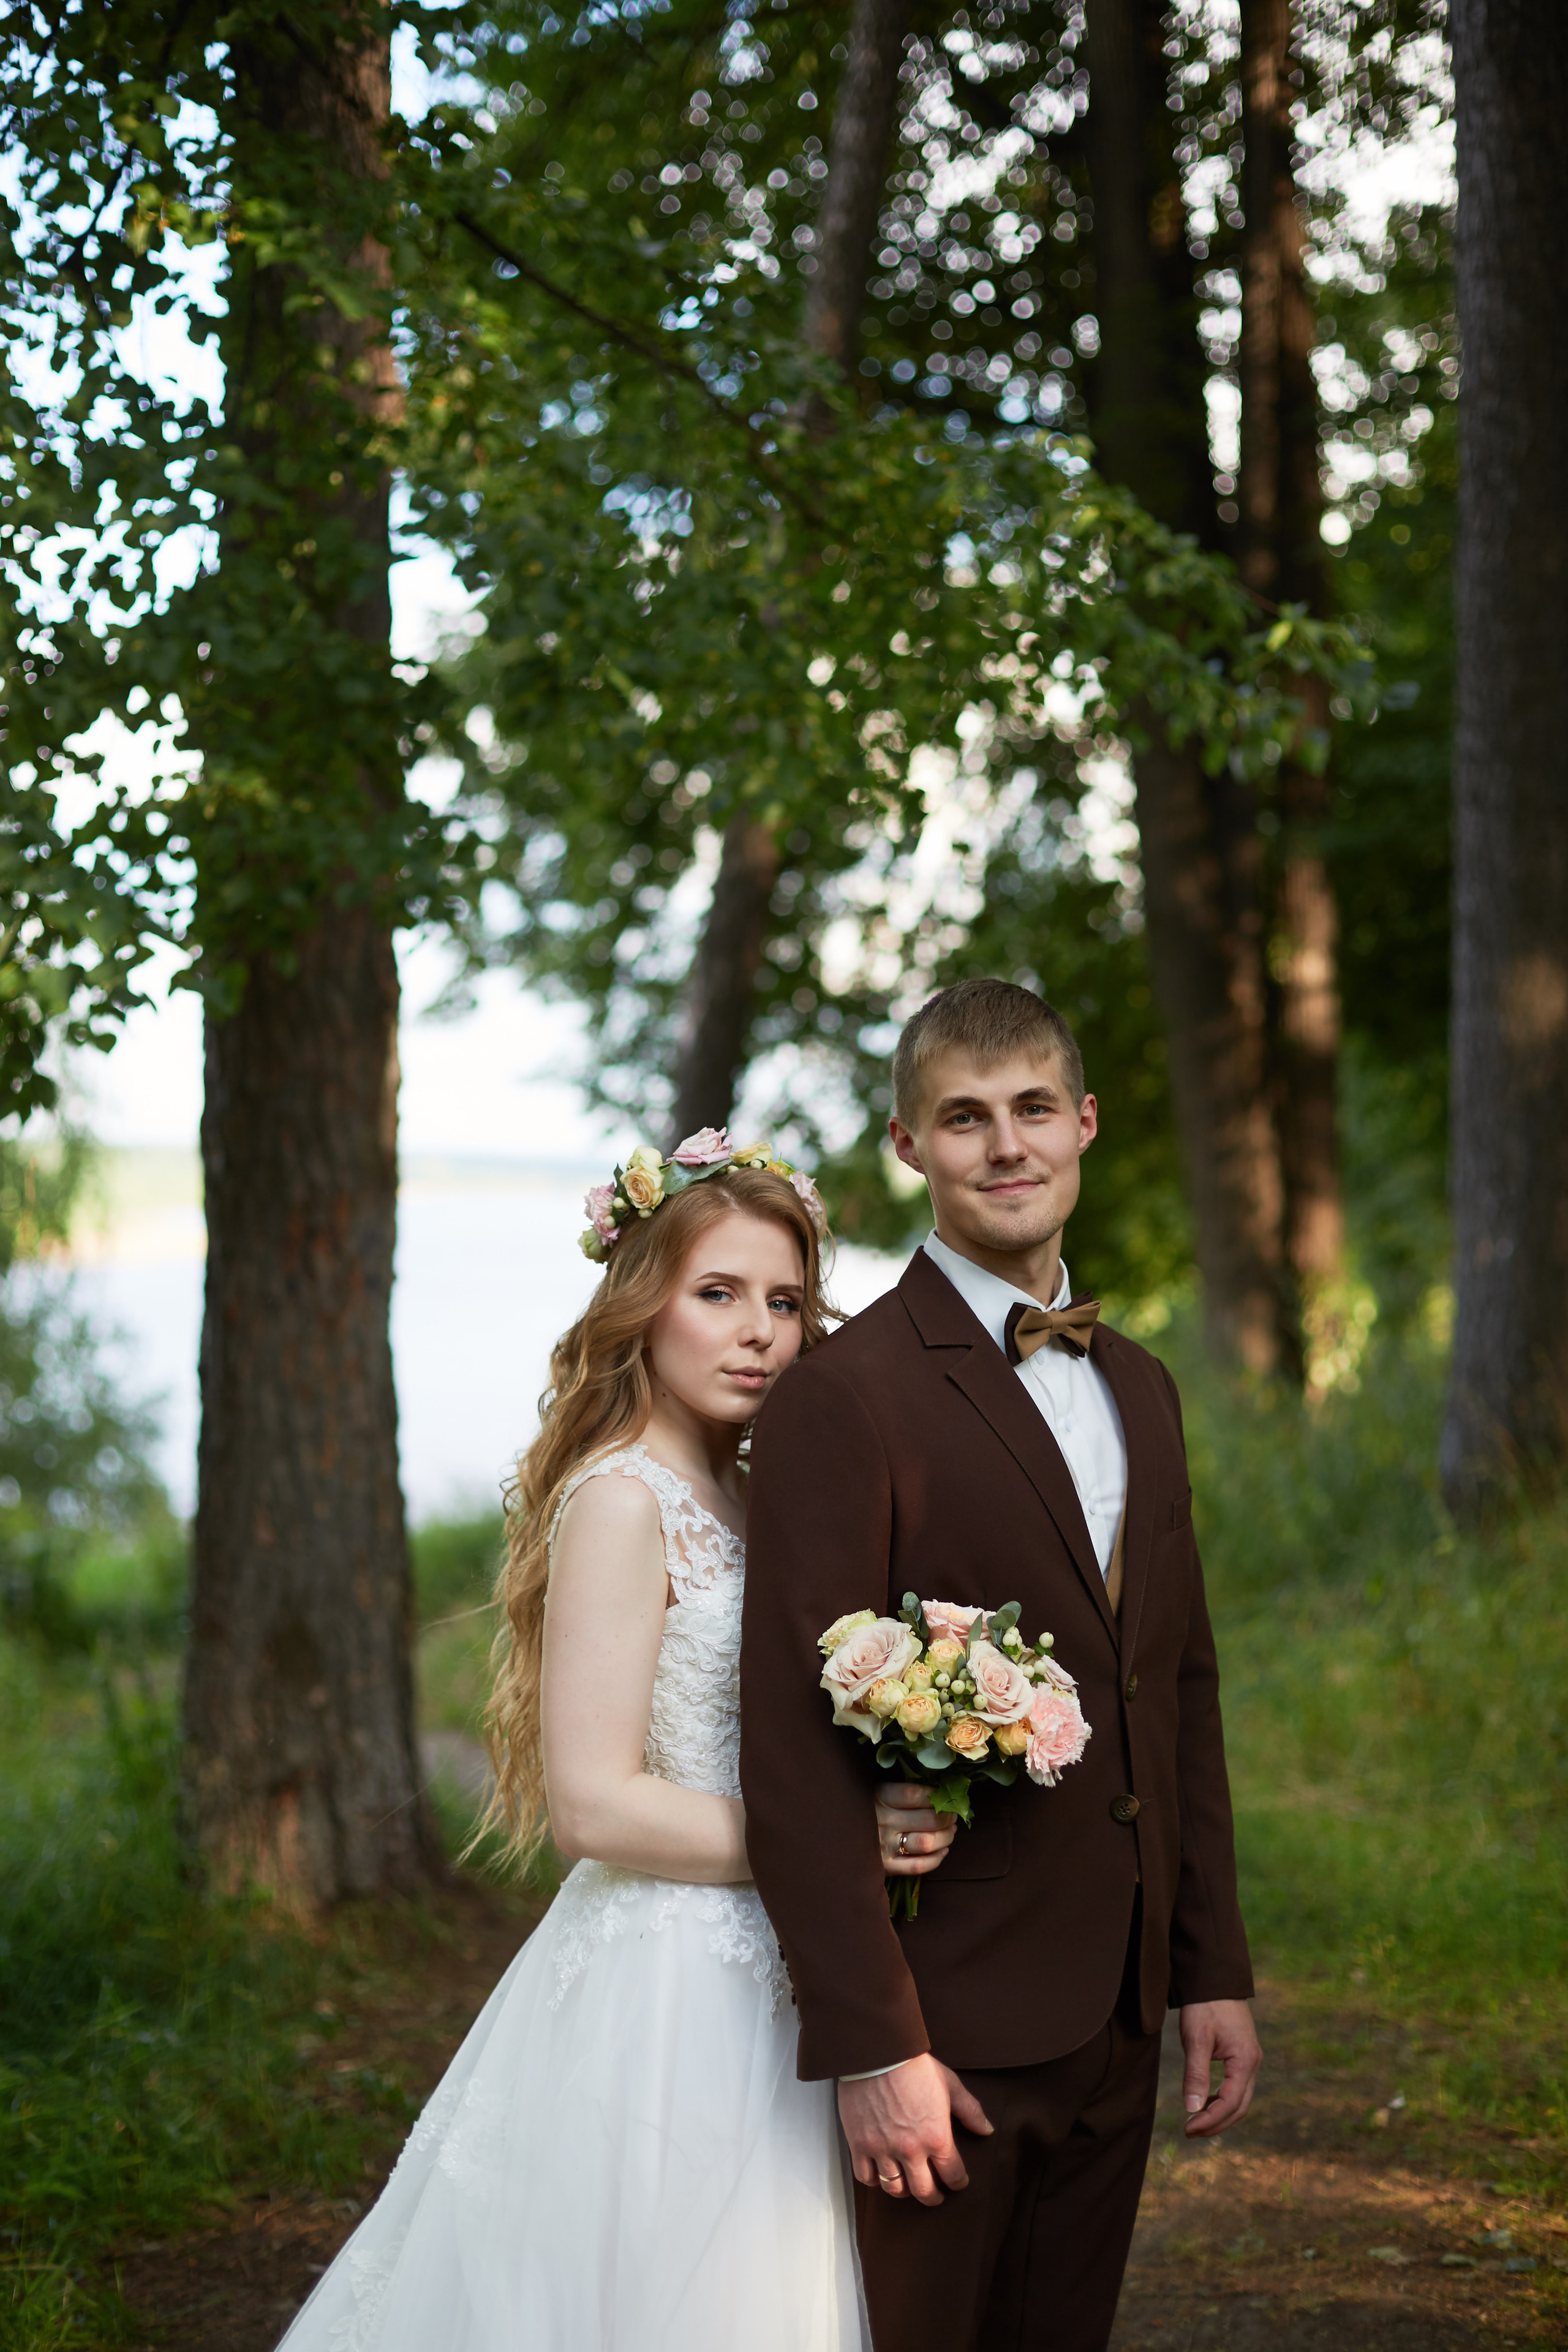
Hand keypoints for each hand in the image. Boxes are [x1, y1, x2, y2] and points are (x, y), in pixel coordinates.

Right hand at [839, 2053, 992, 2205]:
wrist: (879, 2052)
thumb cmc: (915, 2067)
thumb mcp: (950, 2084)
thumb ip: (970, 2110)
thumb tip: (987, 2130)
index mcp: (936, 2137)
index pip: (953, 2175)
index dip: (958, 2182)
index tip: (958, 2182)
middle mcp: (910, 2150)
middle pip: (924, 2191)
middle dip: (933, 2197)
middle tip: (935, 2196)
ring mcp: (882, 2149)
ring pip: (895, 2189)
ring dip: (905, 2192)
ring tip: (908, 2187)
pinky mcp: (859, 2144)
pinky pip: (866, 2177)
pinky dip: (874, 2181)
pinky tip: (881, 2174)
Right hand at [875, 1781, 957, 1876]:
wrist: (839, 1832)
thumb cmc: (866, 1807)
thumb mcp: (877, 1789)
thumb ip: (903, 1789)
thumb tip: (940, 1789)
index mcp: (881, 1796)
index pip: (916, 1795)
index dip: (937, 1795)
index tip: (945, 1796)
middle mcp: (884, 1821)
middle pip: (930, 1820)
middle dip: (948, 1818)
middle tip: (952, 1815)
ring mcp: (885, 1845)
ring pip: (927, 1843)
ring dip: (946, 1837)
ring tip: (950, 1832)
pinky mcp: (887, 1866)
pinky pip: (919, 1866)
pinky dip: (937, 1859)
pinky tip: (942, 1850)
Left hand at [1179, 1998, 1261, 2136]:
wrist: (1214, 1979)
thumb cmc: (1204, 2006)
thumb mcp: (1196, 2038)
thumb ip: (1196, 2075)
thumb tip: (1192, 2109)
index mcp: (1245, 2060)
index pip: (1230, 2103)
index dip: (1210, 2121)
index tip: (1188, 2129)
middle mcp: (1253, 2063)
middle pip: (1239, 2107)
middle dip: (1216, 2124)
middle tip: (1190, 2132)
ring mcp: (1250, 2060)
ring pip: (1240, 2099)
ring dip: (1219, 2114)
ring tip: (1195, 2122)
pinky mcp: (1243, 2056)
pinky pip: (1237, 2088)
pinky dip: (1222, 2100)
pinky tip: (1205, 2102)